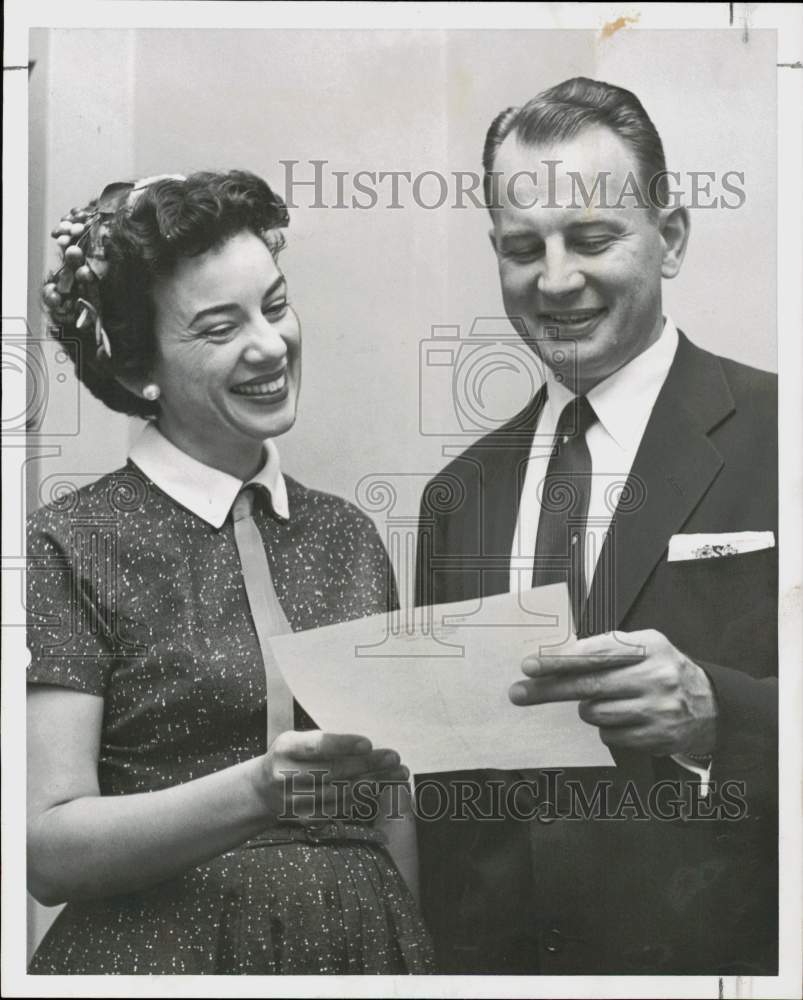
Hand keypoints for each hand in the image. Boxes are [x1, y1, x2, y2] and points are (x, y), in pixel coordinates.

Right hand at [255, 730, 408, 821]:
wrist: (262, 791)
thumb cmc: (289, 757)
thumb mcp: (296, 740)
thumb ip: (323, 741)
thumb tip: (366, 744)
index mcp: (286, 748)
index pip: (317, 746)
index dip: (342, 745)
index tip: (368, 743)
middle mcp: (287, 775)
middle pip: (334, 771)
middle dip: (368, 765)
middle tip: (394, 759)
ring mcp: (295, 800)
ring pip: (341, 792)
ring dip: (372, 783)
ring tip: (397, 775)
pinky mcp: (305, 818)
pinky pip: (339, 808)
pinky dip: (362, 799)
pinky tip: (381, 790)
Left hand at [509, 630, 717, 756]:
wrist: (711, 705)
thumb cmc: (663, 670)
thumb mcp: (643, 646)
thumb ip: (606, 648)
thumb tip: (556, 655)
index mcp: (648, 646)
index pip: (595, 653)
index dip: (559, 660)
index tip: (531, 666)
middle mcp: (654, 676)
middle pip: (588, 685)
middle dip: (548, 690)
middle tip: (518, 693)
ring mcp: (657, 709)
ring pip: (594, 713)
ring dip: (589, 708)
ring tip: (605, 700)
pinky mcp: (657, 737)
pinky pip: (609, 735)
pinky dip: (607, 727)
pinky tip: (623, 718)